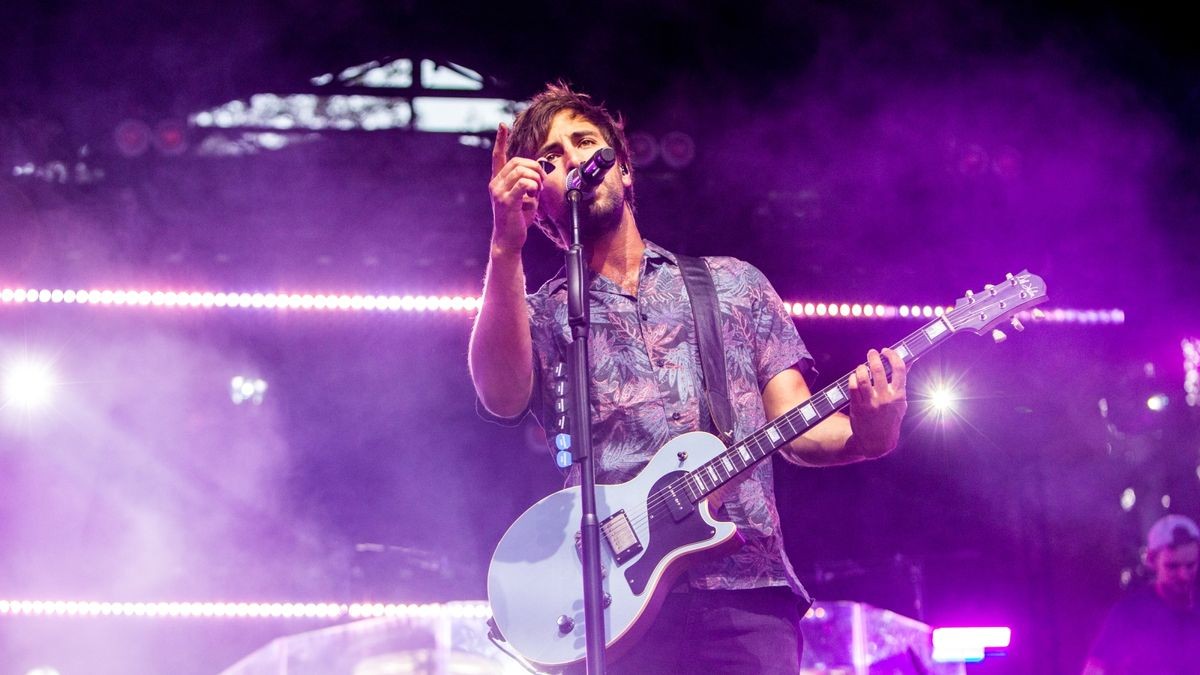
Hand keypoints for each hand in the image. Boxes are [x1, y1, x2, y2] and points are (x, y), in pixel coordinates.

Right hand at [488, 123, 545, 251]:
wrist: (508, 239)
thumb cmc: (518, 219)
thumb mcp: (526, 196)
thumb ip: (530, 181)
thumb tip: (542, 168)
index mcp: (498, 181)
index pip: (498, 156)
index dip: (501, 140)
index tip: (502, 125)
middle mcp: (495, 184)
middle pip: (517, 161)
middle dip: (535, 168)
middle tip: (542, 182)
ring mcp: (499, 192)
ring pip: (522, 171)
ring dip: (536, 179)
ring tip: (537, 192)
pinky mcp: (506, 201)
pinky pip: (524, 184)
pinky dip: (533, 187)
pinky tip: (534, 197)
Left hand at [847, 348, 907, 457]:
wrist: (877, 441)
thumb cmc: (890, 418)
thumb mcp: (901, 402)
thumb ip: (901, 383)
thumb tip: (907, 362)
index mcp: (899, 395)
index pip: (899, 369)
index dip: (892, 356)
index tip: (886, 351)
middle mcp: (885, 398)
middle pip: (878, 370)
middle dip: (873, 357)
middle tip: (871, 352)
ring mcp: (870, 402)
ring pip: (862, 377)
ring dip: (861, 367)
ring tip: (862, 366)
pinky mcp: (857, 407)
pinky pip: (853, 387)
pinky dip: (852, 378)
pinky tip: (854, 377)